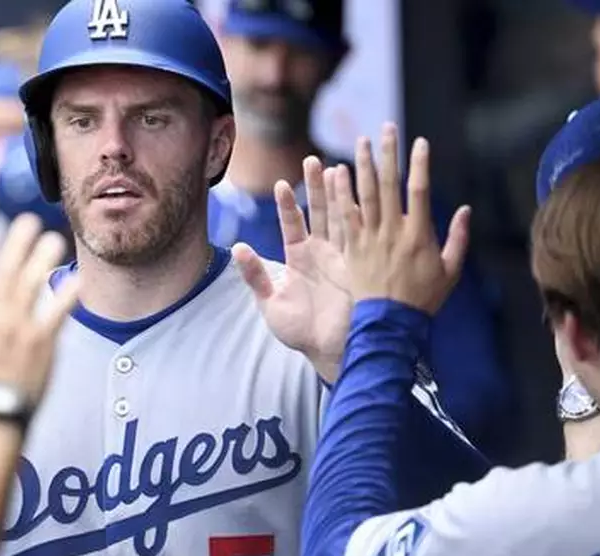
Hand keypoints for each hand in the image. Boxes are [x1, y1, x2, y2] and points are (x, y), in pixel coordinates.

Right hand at [0, 213, 79, 414]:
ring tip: (53, 239)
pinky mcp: (42, 345)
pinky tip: (77, 279)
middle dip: (16, 243)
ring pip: (32, 284)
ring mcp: (18, 330)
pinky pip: (57, 313)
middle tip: (27, 221)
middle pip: (6, 272)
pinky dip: (66, 295)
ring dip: (42, 258)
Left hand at [233, 156, 353, 381]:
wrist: (330, 351)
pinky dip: (359, 215)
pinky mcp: (359, 266)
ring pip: (341, 217)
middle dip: (317, 187)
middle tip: (314, 160)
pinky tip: (360, 194)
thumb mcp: (270, 303)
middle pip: (320, 212)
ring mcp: (342, 257)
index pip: (293, 224)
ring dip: (340, 193)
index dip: (288, 205)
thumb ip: (254, 275)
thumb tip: (238, 247)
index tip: (281, 184)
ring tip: (337, 166)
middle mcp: (322, 253)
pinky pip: (359, 236)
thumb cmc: (300, 332)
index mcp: (299, 258)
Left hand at [342, 124, 469, 313]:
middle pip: (389, 184)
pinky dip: (341, 193)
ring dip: (363, 165)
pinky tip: (337, 172)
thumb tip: (466, 209)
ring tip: (361, 141)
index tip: (420, 142)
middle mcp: (393, 231)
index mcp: (419, 235)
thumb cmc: (424, 299)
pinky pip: (345, 215)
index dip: (419, 164)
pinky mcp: (352, 248)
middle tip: (385, 128)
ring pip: (365, 195)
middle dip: (388, 154)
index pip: (419, 190)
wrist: (390, 324)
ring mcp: (370, 238)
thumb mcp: (451, 271)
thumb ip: (459, 238)